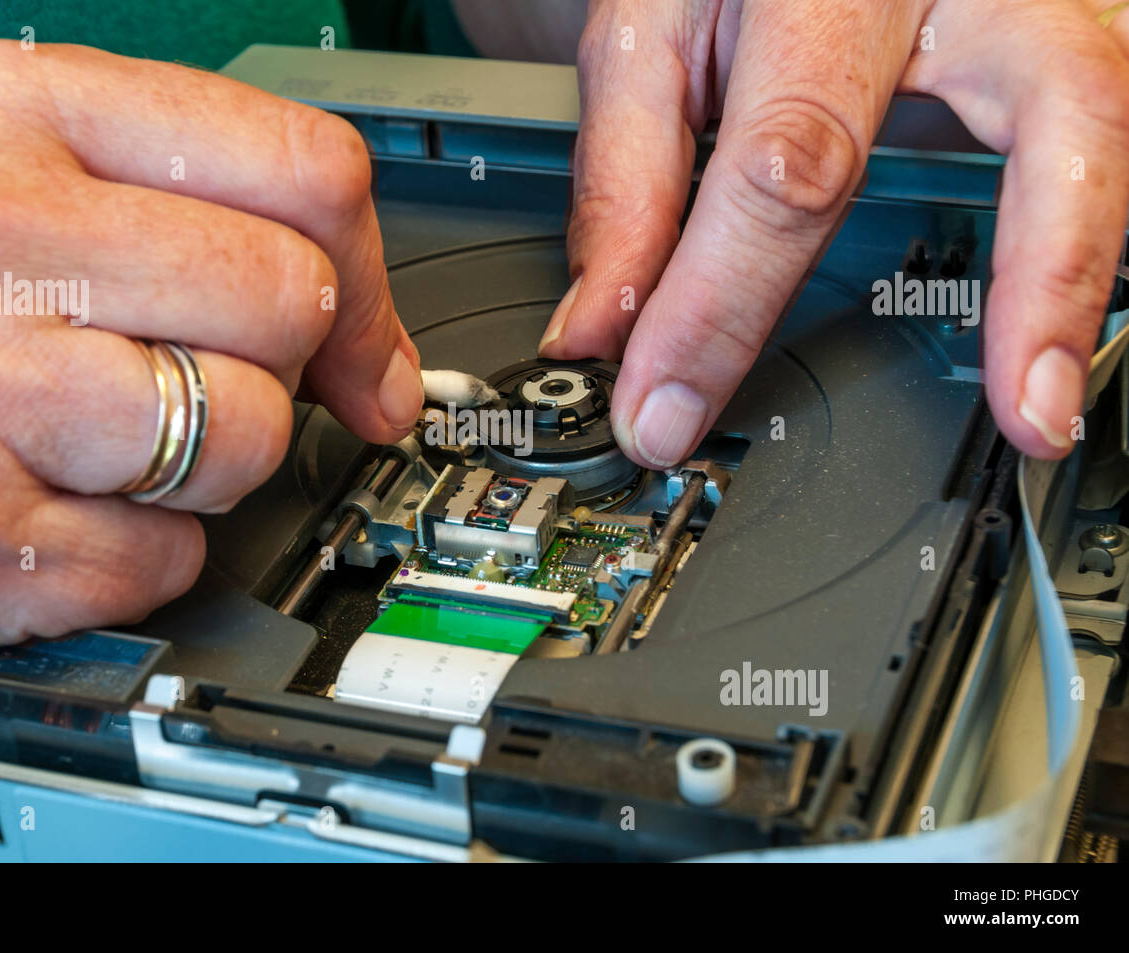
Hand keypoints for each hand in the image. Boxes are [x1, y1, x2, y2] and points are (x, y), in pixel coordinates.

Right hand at [0, 41, 421, 649]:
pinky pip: (171, 556)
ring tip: (91, 446)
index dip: (364, 269)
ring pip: (252, 436)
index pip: (306, 168)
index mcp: (12, 108)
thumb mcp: (41, 208)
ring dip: (203, 469)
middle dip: (266, 368)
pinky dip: (133, 555)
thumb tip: (391, 379)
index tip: (351, 334)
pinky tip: (43, 512)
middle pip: (296, 302)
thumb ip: (228, 243)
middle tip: (167, 378)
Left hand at [539, 0, 1128, 465]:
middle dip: (1042, 277)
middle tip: (1024, 415)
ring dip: (1083, 266)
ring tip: (1042, 401)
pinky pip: (1098, 133)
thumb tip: (601, 327)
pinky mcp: (1058, 32)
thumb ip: (626, 176)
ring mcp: (1035, 0)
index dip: (718, 304)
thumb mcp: (649, 33)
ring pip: (1112, 121)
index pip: (788, 164)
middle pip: (1051, 116)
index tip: (666, 404)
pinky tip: (1044, 312)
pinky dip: (1077, 229)